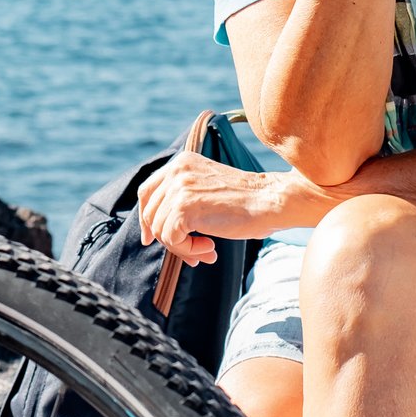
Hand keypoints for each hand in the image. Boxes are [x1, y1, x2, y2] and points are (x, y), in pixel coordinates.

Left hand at [136, 154, 340, 264]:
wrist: (270, 201)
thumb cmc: (245, 202)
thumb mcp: (206, 189)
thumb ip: (182, 198)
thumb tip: (153, 230)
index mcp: (180, 163)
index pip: (146, 191)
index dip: (145, 218)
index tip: (151, 238)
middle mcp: (176, 171)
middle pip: (151, 214)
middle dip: (168, 239)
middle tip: (192, 253)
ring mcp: (178, 188)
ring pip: (161, 230)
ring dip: (183, 248)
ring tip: (206, 251)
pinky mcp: (184, 208)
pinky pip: (172, 240)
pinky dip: (189, 251)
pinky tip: (211, 249)